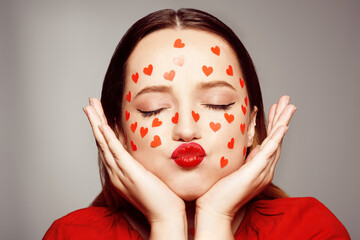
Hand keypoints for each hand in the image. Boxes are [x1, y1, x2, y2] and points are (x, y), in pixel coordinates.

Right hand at [83, 98, 186, 238]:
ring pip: (105, 143)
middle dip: (95, 121)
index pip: (108, 146)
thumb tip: (145, 149)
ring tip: (90, 108)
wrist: (165, 214)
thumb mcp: (149, 174)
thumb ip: (143, 162)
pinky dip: (108, 138)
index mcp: (120, 171)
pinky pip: (116, 152)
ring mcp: (121, 172)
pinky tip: (102, 126)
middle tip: (89, 104)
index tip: (99, 113)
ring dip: (96, 124)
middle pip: (102, 142)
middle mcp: (116, 171)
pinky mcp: (130, 173)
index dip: (102, 128)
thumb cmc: (161, 196)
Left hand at [195, 95, 295, 238]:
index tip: (275, 108)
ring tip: (290, 106)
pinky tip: (283, 127)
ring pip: (276, 142)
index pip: (269, 140)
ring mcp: (262, 170)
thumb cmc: (219, 190)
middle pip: (277, 139)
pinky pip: (269, 152)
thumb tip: (245, 145)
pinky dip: (277, 138)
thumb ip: (241, 157)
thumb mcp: (232, 166)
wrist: (215, 208)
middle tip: (288, 101)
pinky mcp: (255, 172)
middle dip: (282, 118)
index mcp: (259, 166)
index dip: (273, 123)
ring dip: (283, 123)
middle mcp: (264, 168)